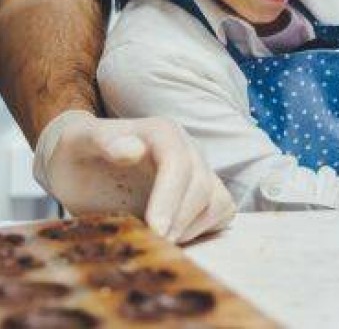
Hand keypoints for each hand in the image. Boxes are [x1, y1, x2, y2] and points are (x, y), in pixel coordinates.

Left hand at [34, 112, 235, 243]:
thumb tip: (132, 149)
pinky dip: (204, 229)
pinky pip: (222, 211)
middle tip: (152, 245)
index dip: (170, 198)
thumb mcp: (78, 141)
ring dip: (191, 228)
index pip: (178, 163)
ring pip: (217, 201)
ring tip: (159, 241)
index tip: (155, 229)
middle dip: (179, 221)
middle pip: (201, 186)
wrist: (86, 164)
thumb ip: (103, 141)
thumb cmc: (79, 152)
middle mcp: (188, 149)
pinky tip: (173, 236)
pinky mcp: (204, 193)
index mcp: (162, 132)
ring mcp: (200, 171)